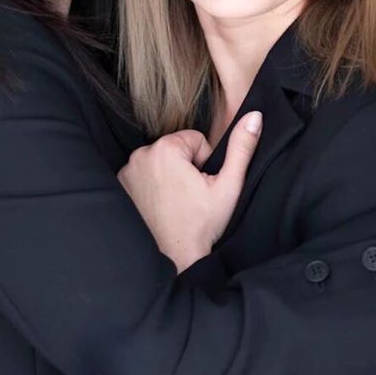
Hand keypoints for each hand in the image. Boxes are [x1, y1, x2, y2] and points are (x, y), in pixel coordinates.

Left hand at [118, 112, 262, 272]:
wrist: (175, 258)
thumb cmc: (202, 224)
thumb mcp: (229, 185)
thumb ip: (242, 148)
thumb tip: (254, 117)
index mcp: (166, 148)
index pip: (195, 140)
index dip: (205, 162)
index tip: (202, 185)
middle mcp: (141, 155)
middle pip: (176, 148)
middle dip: (186, 167)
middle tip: (190, 196)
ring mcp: (127, 171)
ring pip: (161, 160)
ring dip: (169, 175)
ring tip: (176, 201)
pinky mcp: (121, 185)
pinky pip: (144, 173)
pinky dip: (153, 184)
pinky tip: (160, 204)